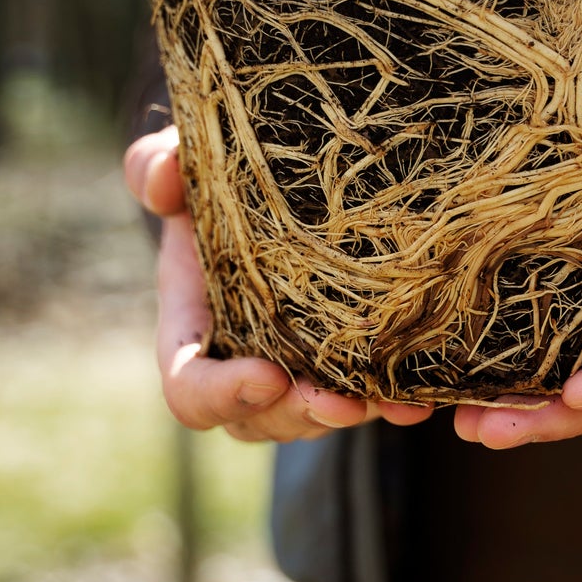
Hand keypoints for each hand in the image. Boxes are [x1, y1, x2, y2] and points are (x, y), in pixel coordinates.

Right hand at [123, 126, 433, 441]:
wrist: (273, 181)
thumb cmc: (219, 176)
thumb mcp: (185, 161)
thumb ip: (159, 165)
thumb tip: (161, 180)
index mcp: (193, 326)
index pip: (190, 389)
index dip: (222, 394)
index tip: (267, 376)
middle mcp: (240, 360)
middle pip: (259, 420)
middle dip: (300, 416)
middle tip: (341, 403)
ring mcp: (293, 369)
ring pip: (314, 420)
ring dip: (353, 416)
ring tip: (396, 402)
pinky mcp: (342, 363)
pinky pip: (364, 400)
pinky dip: (392, 403)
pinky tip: (423, 400)